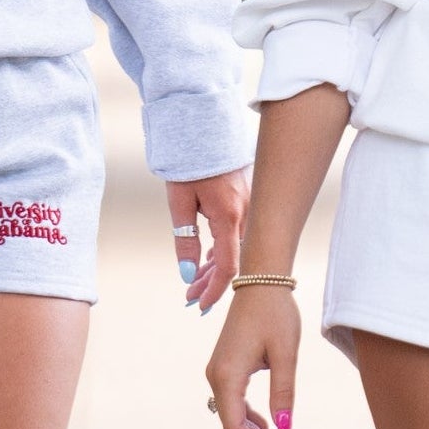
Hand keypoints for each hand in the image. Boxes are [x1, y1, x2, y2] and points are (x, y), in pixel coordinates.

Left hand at [165, 169, 248, 312]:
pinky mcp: (247, 195)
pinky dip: (225, 247)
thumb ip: (186, 240)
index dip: (215, 291)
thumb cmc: (187, 161)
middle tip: (190, 297)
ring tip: (195, 281)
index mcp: (229, 215)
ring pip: (239, 246)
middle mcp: (246, 211)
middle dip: (212, 282)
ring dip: (217, 265)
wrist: (201, 123)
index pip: (229, 267)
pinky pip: (240, 230)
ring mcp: (249, 202)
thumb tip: (189, 275)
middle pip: (235, 259)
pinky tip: (210, 256)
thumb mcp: (179, 202)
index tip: (199, 305)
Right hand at [206, 284, 297, 428]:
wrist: (261, 280)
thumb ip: (283, 392)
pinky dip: (249, 416)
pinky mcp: (225, 364)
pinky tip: (267, 425)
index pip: (234, 425)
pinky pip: (233, 400)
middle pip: (232, 422)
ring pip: (232, 413)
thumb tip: (283, 428)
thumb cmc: (275, 314)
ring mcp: (218, 369)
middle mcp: (216, 374)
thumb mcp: (285, 354)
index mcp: (228, 374)